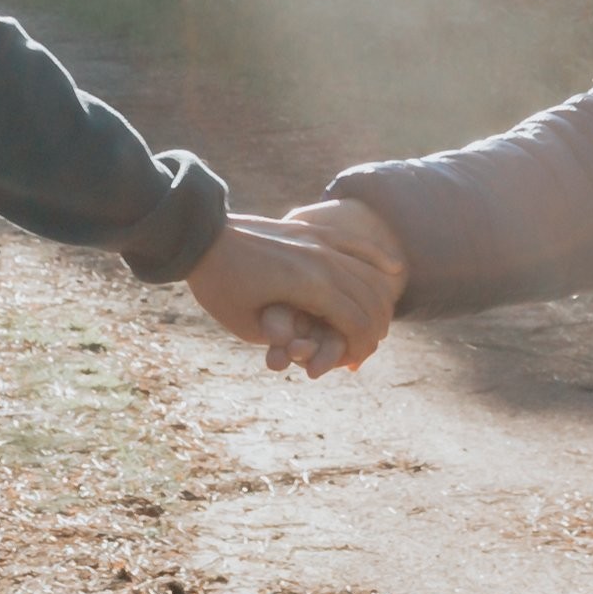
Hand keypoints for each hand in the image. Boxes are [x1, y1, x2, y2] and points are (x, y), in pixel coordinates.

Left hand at [186, 206, 403, 376]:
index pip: (357, 322)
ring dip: (379, 298)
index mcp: (313, 286)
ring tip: (380, 318)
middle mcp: (324, 260)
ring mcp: (319, 241)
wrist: (198, 238)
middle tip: (370, 347)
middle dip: (375, 327)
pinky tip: (394, 268)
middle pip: (369, 297)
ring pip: (367, 271)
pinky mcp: (310, 230)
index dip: (361, 347)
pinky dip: (376, 255)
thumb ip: (287, 337)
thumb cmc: (219, 287)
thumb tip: (313, 349)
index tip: (355, 363)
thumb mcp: (251, 325)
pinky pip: (353, 242)